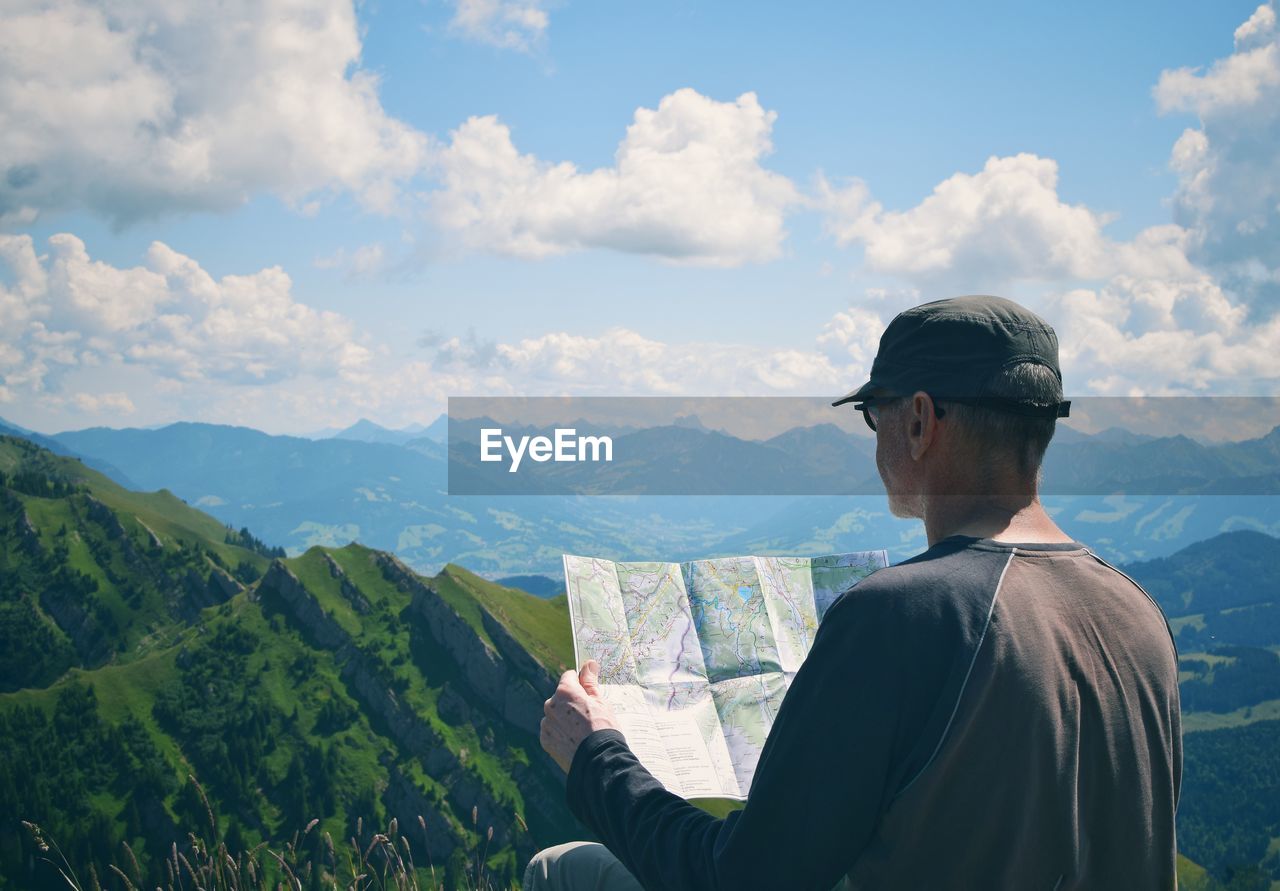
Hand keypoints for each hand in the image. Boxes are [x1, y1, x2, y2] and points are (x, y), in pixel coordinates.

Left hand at [540, 659, 621, 773]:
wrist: (598, 760)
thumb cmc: (603, 727)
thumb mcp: (600, 701)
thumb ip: (590, 681)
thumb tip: (589, 664)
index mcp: (564, 691)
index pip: (569, 677)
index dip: (581, 684)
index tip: (589, 694)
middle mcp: (550, 705)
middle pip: (561, 696)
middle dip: (572, 702)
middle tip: (589, 716)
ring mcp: (546, 724)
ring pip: (556, 714)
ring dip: (565, 718)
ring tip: (582, 732)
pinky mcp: (545, 740)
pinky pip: (553, 730)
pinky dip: (561, 733)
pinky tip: (575, 741)